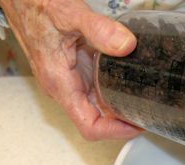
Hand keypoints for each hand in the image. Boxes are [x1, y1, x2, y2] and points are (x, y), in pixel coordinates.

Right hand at [0, 0, 141, 139]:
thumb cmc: (35, 5)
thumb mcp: (70, 13)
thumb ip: (99, 29)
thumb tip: (126, 45)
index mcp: (61, 84)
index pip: (89, 126)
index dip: (115, 132)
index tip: (138, 124)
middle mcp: (63, 88)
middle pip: (96, 121)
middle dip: (123, 121)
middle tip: (149, 111)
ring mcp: (67, 82)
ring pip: (96, 106)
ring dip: (118, 107)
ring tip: (144, 100)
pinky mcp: (72, 72)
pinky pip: (94, 90)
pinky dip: (112, 90)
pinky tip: (128, 81)